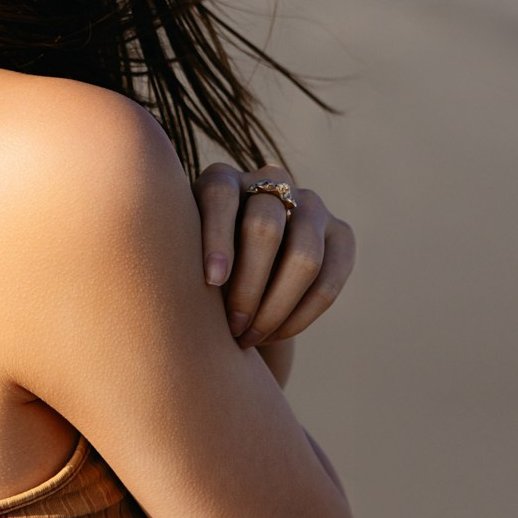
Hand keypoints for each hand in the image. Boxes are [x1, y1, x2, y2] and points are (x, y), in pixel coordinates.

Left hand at [193, 163, 355, 348]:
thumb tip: (183, 280)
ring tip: (250, 337)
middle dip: (248, 286)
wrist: (236, 287)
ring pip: (303, 256)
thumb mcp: (178, 261)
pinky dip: (301, 315)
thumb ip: (177, 256)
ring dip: (276, 307)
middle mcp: (269, 182)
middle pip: (264, 227)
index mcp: (221, 179)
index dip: (216, 239)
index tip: (211, 282)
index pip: (220, 197)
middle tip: (232, 327)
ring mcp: (310, 206)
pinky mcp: (340, 234)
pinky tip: (274, 335)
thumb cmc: (193, 274)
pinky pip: (329, 280)